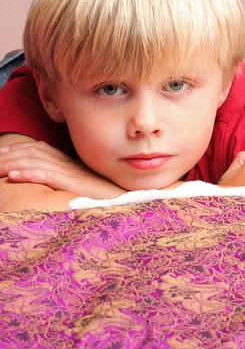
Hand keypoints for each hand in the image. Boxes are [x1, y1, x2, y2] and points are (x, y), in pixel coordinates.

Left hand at [0, 141, 126, 198]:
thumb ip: (68, 179)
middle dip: (9, 155)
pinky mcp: (75, 183)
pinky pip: (49, 175)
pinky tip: (15, 176)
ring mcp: (72, 173)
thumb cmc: (108, 196)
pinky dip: (30, 173)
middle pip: (33, 152)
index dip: (18, 149)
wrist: (128, 200)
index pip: (40, 149)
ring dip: (12, 163)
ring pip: (36, 161)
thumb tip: (51, 182)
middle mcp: (69, 164)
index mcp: (70, 163)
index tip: (2, 153)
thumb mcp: (84, 185)